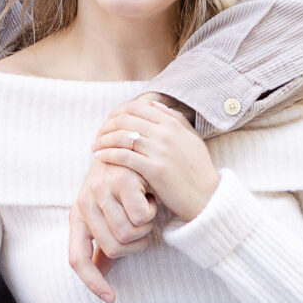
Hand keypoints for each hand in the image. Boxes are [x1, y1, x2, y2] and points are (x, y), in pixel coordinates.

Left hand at [69, 155, 157, 302]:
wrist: (132, 143)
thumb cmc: (123, 184)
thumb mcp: (109, 214)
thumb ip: (104, 245)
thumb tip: (100, 277)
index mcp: (78, 215)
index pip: (77, 259)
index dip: (92, 282)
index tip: (110, 299)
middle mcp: (84, 203)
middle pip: (113, 250)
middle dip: (136, 245)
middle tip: (143, 225)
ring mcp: (100, 191)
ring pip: (129, 234)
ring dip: (145, 227)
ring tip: (145, 206)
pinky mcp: (120, 180)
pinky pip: (141, 217)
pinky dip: (151, 211)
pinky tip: (150, 194)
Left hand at [90, 94, 218, 226]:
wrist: (207, 198)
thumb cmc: (198, 170)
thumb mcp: (191, 139)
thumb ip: (174, 119)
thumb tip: (153, 104)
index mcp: (173, 123)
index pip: (136, 107)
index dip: (117, 113)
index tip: (108, 124)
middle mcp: (166, 133)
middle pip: (125, 119)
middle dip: (106, 126)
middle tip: (98, 136)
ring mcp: (160, 151)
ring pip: (121, 136)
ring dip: (103, 140)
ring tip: (95, 147)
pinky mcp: (155, 169)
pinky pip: (124, 156)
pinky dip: (107, 154)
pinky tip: (100, 157)